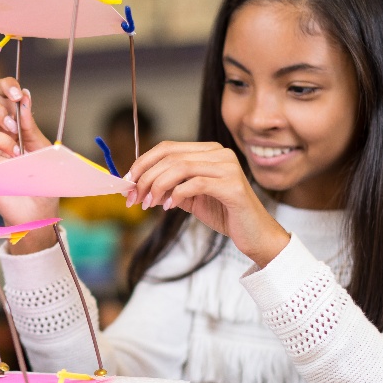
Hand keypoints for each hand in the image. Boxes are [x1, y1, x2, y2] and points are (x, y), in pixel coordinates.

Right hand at [0, 77, 57, 253]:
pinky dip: (0, 158)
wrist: (39, 207)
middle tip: (11, 123)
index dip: (6, 87)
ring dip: (1, 138)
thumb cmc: (42, 175)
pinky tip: (12, 166)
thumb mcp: (41, 146)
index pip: (0, 94)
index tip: (18, 95)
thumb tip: (24, 98)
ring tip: (17, 152)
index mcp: (10, 121)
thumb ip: (30, 124)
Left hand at [125, 141, 289, 266]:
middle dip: (145, 177)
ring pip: (180, 167)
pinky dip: (176, 195)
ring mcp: (228, 167)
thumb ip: (169, 186)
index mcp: (208, 151)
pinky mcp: (232, 186)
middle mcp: (219, 153)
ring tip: (149, 204)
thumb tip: (137, 185)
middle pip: (170, 156)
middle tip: (134, 198)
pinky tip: (170, 207)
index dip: (142, 163)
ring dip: (157, 186)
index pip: (167, 147)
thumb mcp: (190, 196)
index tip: (127, 183)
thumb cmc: (223, 213)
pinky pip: (194, 184)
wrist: (254, 234)